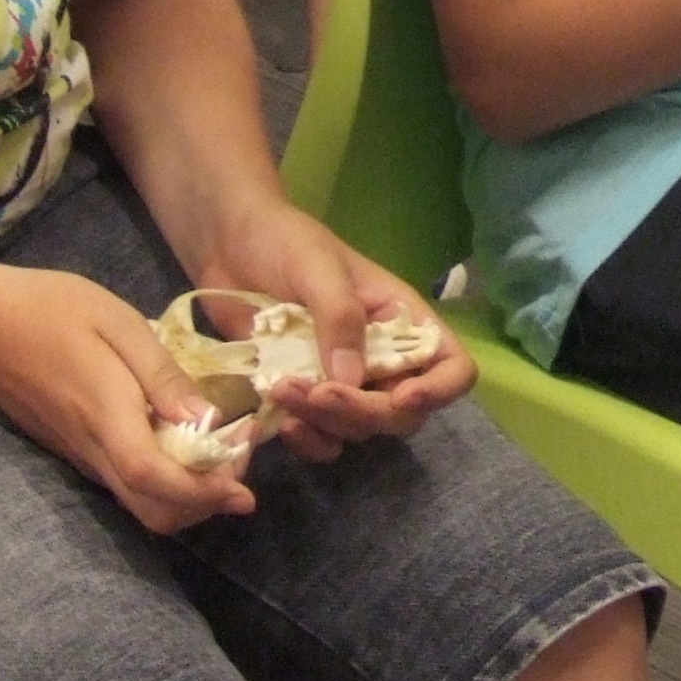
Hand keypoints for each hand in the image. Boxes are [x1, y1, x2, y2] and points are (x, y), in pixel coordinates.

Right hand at [0, 263, 256, 532]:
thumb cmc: (50, 311)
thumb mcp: (117, 322)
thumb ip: (162, 373)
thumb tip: (206, 418)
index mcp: (107, 416)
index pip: (156, 480)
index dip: (204, 493)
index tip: (245, 487)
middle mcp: (94, 451)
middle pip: (154, 512)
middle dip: (206, 503)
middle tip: (237, 459)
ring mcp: (82, 458)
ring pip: (142, 505)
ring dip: (188, 496)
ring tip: (220, 451)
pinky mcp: (77, 454)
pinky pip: (127, 487)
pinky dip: (165, 482)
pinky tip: (184, 443)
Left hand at [192, 201, 474, 463]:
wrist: (228, 243)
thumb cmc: (283, 240)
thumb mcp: (316, 267)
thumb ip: (339, 317)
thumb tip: (350, 381)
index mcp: (401, 320)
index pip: (452, 366)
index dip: (439, 390)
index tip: (401, 395)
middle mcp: (383, 357)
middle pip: (404, 412)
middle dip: (365, 412)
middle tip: (317, 395)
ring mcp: (345, 382)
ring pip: (361, 430)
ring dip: (328, 424)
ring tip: (282, 391)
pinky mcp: (307, 399)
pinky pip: (324, 439)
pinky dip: (309, 440)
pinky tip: (281, 422)